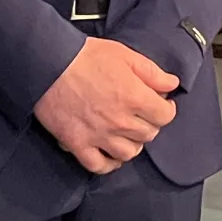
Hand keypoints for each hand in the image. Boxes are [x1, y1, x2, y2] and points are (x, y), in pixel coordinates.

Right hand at [34, 35, 178, 173]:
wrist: (49, 64)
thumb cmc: (86, 56)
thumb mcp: (125, 55)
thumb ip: (152, 72)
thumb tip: (172, 84)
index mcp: (135, 98)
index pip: (165, 116)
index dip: (166, 109)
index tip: (161, 104)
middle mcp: (120, 121)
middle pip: (148, 135)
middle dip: (149, 124)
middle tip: (141, 115)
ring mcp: (99, 135)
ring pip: (128, 153)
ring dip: (131, 144)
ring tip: (126, 134)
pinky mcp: (78, 144)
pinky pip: (99, 165)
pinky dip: (108, 164)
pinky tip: (110, 154)